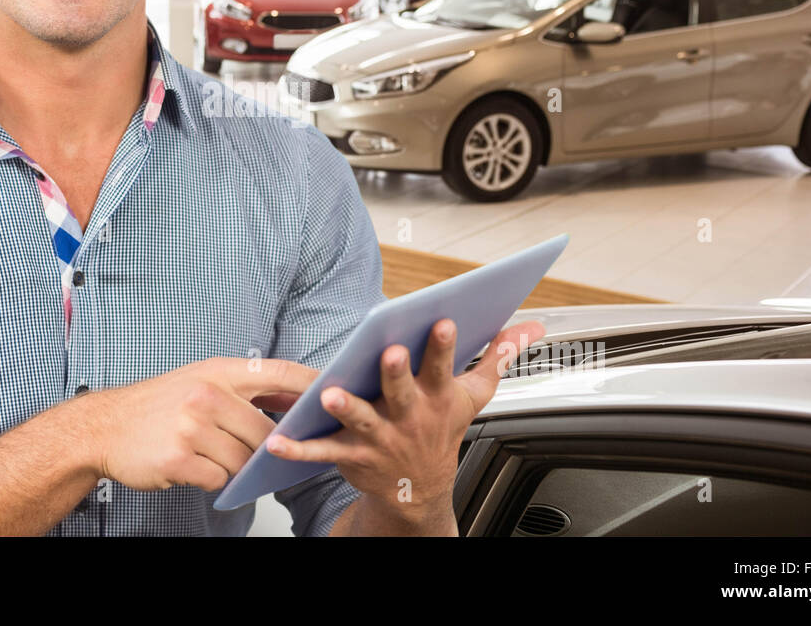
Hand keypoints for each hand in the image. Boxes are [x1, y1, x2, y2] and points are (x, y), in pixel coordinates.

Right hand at [78, 357, 318, 492]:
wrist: (105, 427)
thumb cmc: (158, 404)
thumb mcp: (201, 380)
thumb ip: (246, 387)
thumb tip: (297, 395)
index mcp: (218, 371)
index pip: (279, 371)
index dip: (312, 383)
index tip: (337, 390)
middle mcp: (207, 394)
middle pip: (265, 431)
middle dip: (266, 448)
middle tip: (260, 454)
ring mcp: (192, 427)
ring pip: (243, 460)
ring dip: (235, 467)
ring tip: (212, 455)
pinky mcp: (178, 458)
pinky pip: (218, 479)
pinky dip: (212, 479)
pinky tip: (193, 466)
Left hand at [266, 319, 545, 525]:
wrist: (419, 489)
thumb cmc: (442, 430)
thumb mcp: (474, 396)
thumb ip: (499, 357)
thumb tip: (532, 326)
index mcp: (436, 397)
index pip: (442, 367)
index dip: (443, 346)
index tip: (442, 321)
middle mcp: (409, 417)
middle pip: (402, 392)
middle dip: (396, 373)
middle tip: (390, 352)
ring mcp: (380, 439)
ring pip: (361, 421)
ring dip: (347, 409)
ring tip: (330, 395)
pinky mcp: (351, 456)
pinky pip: (321, 453)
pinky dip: (299, 449)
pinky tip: (278, 442)